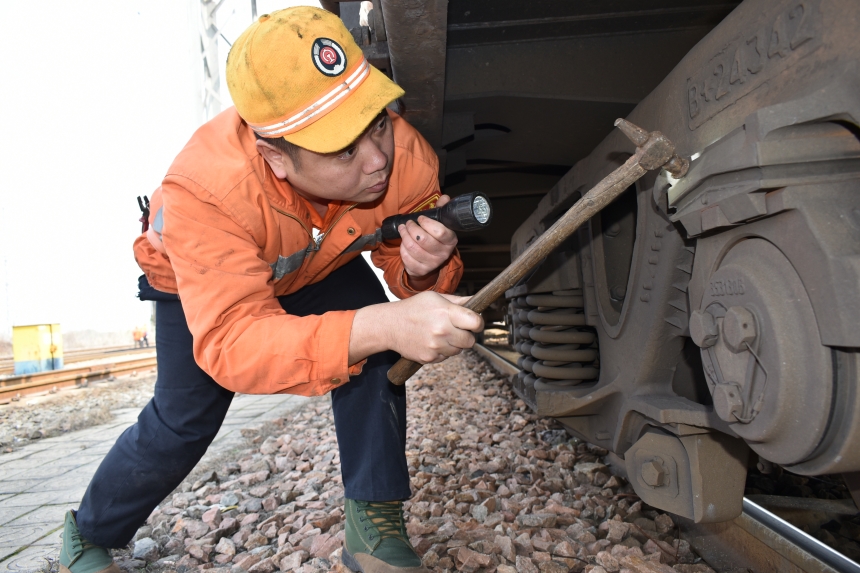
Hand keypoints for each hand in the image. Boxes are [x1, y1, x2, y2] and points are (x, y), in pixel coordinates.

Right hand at [349, 291, 483, 364]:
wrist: (389, 325)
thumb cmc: (413, 308)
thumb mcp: (435, 297)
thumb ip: (458, 301)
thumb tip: (477, 302)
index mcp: (445, 312)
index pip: (475, 323)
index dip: (478, 323)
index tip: (475, 323)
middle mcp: (442, 330)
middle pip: (470, 341)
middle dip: (467, 335)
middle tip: (458, 329)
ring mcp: (435, 346)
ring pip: (459, 350)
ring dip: (455, 344)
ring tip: (441, 334)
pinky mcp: (429, 358)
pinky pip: (446, 357)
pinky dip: (443, 351)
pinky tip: (432, 341)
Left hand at [399, 195, 457, 277]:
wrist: (431, 261)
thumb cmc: (435, 238)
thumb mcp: (440, 224)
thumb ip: (441, 210)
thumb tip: (444, 198)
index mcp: (450, 241)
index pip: (440, 232)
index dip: (427, 223)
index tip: (420, 218)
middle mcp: (443, 254)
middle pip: (423, 239)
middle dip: (412, 228)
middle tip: (408, 223)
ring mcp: (432, 264)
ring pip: (412, 247)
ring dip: (404, 235)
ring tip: (403, 229)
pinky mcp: (420, 270)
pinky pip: (406, 257)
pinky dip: (402, 248)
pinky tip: (404, 242)